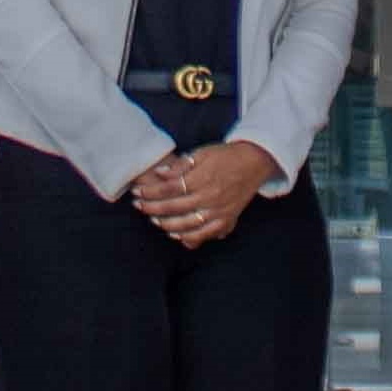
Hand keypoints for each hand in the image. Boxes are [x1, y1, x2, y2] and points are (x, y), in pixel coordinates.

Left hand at [127, 141, 276, 247]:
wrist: (254, 162)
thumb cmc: (225, 156)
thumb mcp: (202, 153)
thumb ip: (181, 165)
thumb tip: (160, 174)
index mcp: (202, 178)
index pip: (169, 189)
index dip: (150, 192)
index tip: (137, 192)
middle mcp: (210, 196)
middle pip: (174, 207)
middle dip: (152, 208)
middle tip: (139, 206)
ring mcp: (219, 211)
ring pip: (186, 224)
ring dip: (167, 224)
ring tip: (154, 220)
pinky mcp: (227, 220)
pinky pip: (204, 234)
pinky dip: (188, 237)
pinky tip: (176, 234)